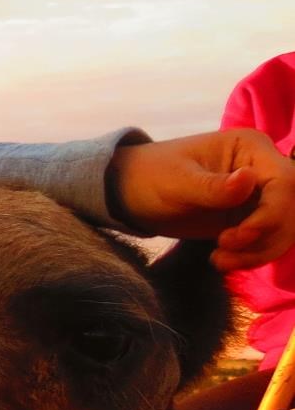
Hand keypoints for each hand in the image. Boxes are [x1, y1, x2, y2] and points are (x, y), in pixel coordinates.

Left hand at [108, 128, 294, 270]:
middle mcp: (261, 169)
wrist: (130, 194)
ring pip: (283, 229)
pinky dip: (251, 256)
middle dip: (265, 236)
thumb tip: (248, 180)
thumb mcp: (177, 182)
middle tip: (223, 248)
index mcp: (250, 148)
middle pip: (291, 209)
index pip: (286, 182)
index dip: (272, 214)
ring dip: (259, 251)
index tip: (237, 236)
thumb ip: (213, 186)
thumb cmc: (150, 176)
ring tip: (220, 260)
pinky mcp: (247, 218)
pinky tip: (220, 261)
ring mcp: (256, 196)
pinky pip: (266, 241)